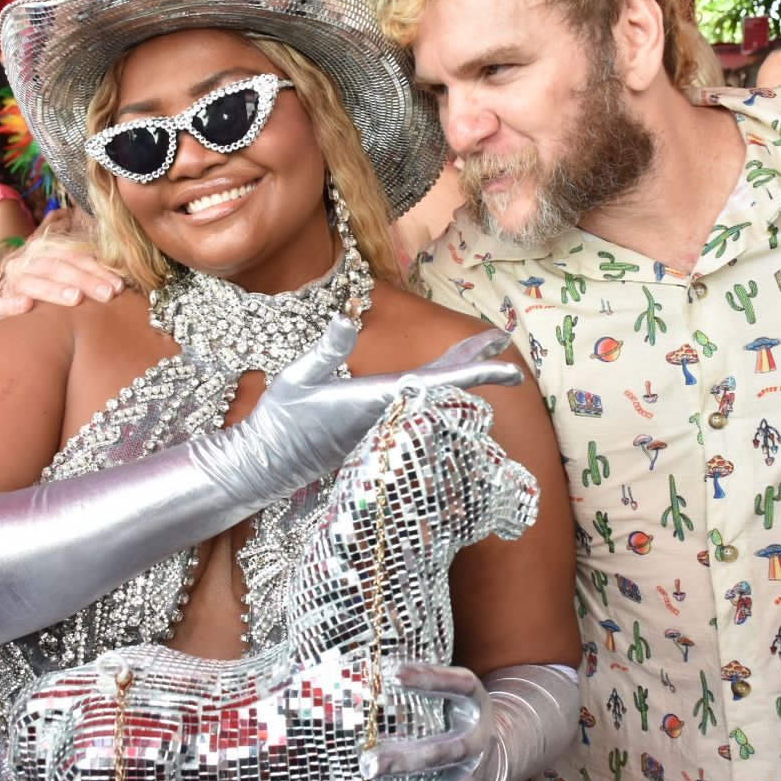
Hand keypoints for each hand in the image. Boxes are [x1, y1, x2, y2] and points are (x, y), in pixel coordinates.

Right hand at [0, 210, 124, 317]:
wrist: (11, 308)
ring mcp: (8, 283)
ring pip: (30, 282)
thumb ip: (83, 264)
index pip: (71, 255)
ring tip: (75, 298)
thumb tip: (110, 266)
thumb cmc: (47, 291)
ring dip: (53, 289)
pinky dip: (11, 303)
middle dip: (84, 280)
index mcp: (40, 251)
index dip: (96, 268)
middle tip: (107, 294)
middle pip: (55, 267)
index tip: (118, 286)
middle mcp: (23, 262)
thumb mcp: (64, 272)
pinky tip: (27, 305)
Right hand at [198, 318, 522, 503]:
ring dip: (456, 379)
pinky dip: (433, 392)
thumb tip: (347, 317)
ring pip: (430, 399)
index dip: (471, 371)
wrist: (268, 463)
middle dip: (475, 373)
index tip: (504, 362)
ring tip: (483, 358)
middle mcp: (388, 415)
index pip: (434, 382)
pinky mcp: (375, 431)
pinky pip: (414, 408)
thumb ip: (325, 350)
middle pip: (442, 390)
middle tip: (512, 363)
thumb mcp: (296, 378)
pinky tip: (441, 383)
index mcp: (376, 398)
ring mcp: (384, 425)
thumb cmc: (279, 420)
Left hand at [347, 662, 491, 780]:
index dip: (431, 678)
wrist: (493, 755)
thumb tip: (376, 663)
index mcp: (475, 707)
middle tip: (367, 764)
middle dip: (408, 761)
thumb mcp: (452, 689)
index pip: (460, 685)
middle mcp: (478, 746)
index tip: (394, 673)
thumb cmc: (456, 716)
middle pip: (449, 754)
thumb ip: (426, 678)